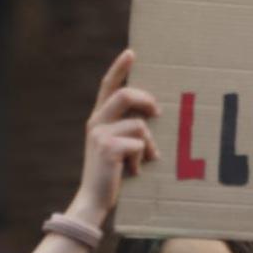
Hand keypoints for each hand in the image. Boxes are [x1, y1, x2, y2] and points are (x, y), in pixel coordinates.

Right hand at [68, 49, 159, 226]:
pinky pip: (140, 144)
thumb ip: (128, 127)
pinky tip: (133, 171)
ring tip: (145, 159)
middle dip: (146, 100)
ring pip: (139, 124)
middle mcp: (96, 122)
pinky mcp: (108, 148)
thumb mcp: (118, 146)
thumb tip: (154, 114)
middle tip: (158, 111)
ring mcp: (100, 134)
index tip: (132, 53)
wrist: (94, 199)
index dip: (119, 68)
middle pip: (125, 95)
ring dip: (149, 143)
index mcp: (98, 118)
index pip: (108, 86)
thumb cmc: (113, 173)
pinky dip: (142, 158)